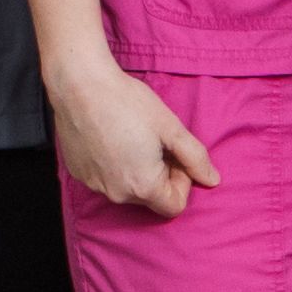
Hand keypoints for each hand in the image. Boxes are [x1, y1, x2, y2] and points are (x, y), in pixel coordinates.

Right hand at [45, 51, 213, 223]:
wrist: (79, 85)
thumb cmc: (127, 103)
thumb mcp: (171, 128)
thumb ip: (195, 158)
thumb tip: (212, 180)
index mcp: (143, 186)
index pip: (174, 206)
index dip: (182, 182)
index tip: (175, 156)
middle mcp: (116, 193)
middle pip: (150, 198)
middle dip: (160, 175)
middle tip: (157, 143)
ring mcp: (94, 184)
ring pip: (127, 189)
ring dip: (137, 170)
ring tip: (133, 137)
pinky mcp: (78, 173)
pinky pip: (105, 178)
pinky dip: (114, 165)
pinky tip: (112, 138)